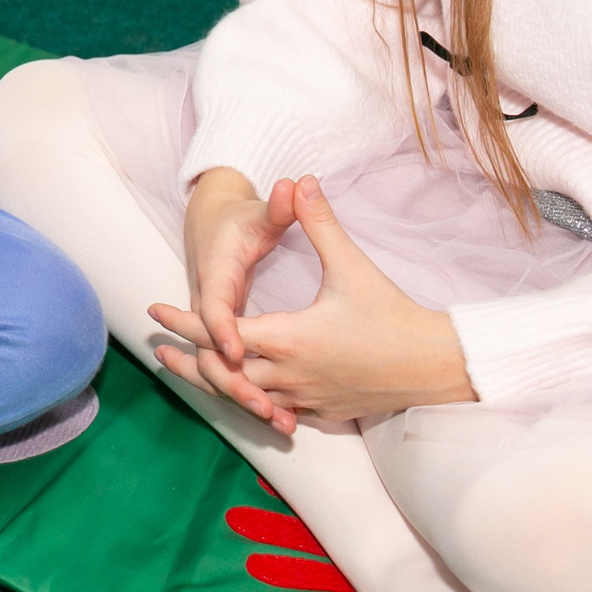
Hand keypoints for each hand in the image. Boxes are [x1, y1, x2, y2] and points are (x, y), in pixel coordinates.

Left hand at [156, 176, 474, 423]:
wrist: (436, 366)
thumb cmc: (392, 315)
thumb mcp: (351, 265)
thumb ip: (319, 223)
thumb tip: (302, 180)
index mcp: (287, 338)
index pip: (219, 332)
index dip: (183, 321)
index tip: (154, 311)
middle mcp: (288, 375)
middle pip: (221, 374)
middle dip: (188, 359)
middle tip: (158, 346)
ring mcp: (304, 399)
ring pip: (244, 397)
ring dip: (214, 383)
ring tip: (187, 368)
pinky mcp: (321, 412)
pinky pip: (274, 409)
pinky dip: (250, 399)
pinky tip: (240, 391)